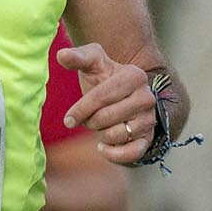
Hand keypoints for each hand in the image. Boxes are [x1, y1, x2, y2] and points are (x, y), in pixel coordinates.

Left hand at [58, 43, 155, 164]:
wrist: (122, 97)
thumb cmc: (103, 78)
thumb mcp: (92, 63)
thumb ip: (77, 57)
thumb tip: (61, 55)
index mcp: (134, 76)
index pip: (102, 96)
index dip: (81, 109)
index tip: (68, 120)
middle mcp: (147, 97)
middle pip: (106, 117)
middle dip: (90, 121)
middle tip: (90, 118)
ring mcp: (150, 119)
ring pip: (115, 135)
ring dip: (101, 134)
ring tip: (102, 125)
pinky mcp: (148, 138)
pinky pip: (132, 153)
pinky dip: (113, 154)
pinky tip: (103, 146)